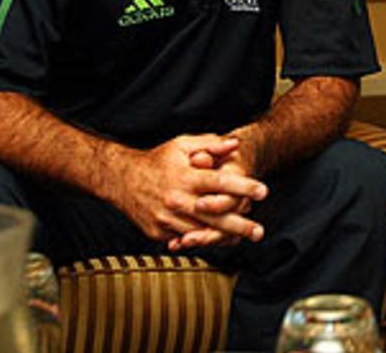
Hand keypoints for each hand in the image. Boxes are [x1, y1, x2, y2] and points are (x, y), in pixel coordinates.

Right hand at [104, 134, 267, 248]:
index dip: (243, 187)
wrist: (122, 180)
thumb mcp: (181, 144)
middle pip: (214, 216)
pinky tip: (222, 240)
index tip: (263, 191)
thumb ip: (210, 144)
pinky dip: (204, 241)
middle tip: (259, 231)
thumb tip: (235, 144)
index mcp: (185, 177)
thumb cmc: (157, 160)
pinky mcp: (159, 233)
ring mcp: (167, 219)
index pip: (219, 183)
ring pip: (201, 233)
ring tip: (245, 238)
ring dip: (225, 237)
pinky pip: (185, 240)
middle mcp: (176, 200)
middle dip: (240, 225)